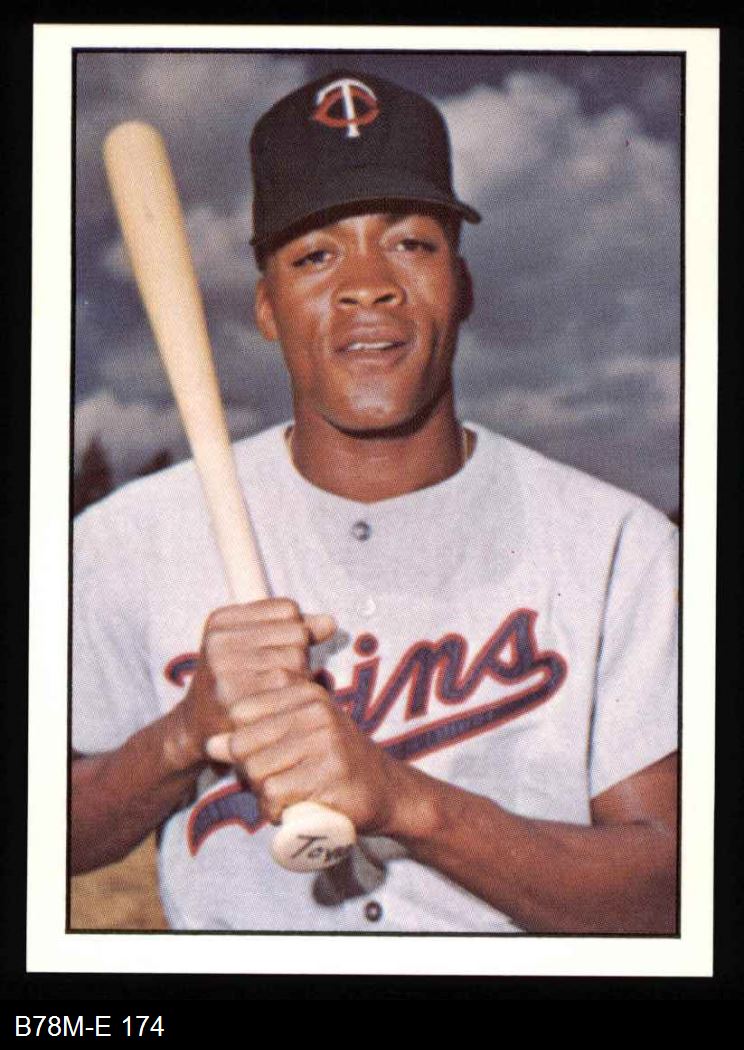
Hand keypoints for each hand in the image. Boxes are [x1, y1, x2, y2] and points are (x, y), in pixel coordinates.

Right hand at [175, 597, 334, 768]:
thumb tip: (330, 623)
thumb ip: (297, 630)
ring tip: (273, 694)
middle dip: (298, 658)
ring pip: (297, 660)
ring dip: (299, 680)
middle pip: (297, 634)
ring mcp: (224, 670)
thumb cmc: (238, 682)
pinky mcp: (236, 700)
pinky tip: (277, 709)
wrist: (199, 731)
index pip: (288, 610)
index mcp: (221, 620)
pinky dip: (294, 699)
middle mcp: (219, 641)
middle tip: (273, 681)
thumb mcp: (257, 645)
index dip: (293, 634)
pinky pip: (291, 688)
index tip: (270, 655)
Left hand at [219, 676, 402, 832]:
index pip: (241, 712)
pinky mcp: (330, 775)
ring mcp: (325, 742)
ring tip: (284, 797)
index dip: (242, 742)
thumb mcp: (297, 736)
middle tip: (273, 784)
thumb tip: (211, 744)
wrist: (385, 790)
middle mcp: (316, 710)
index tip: (266, 756)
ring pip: (256, 771)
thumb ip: (255, 735)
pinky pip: (274, 794)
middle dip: (249, 772)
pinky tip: (288, 812)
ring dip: (261, 794)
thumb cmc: (331, 762)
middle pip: (244, 744)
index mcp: (305, 692)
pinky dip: (273, 811)